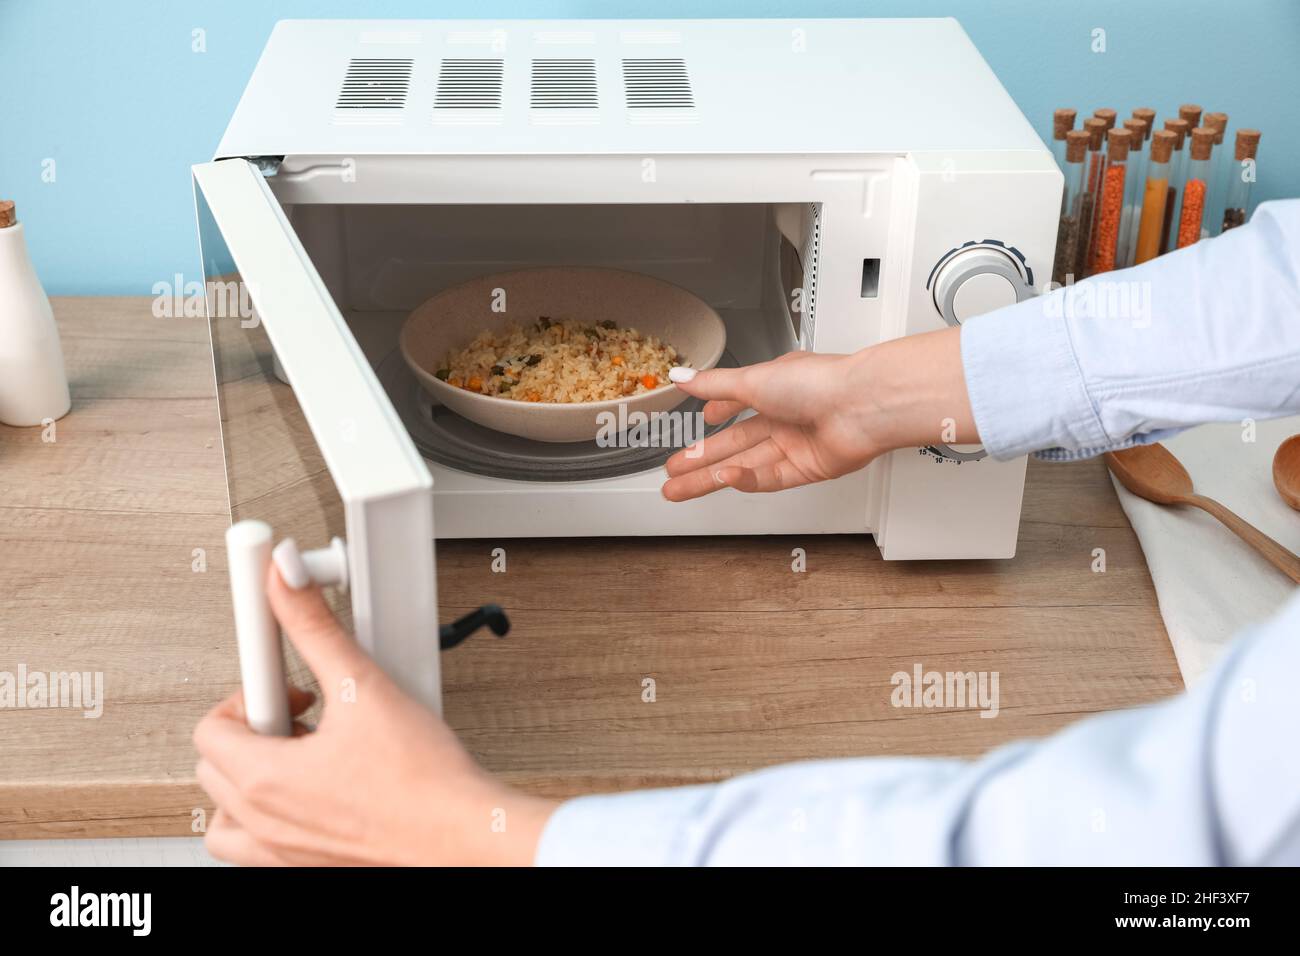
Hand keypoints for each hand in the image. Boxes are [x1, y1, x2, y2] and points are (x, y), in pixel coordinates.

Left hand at [194, 549, 555, 865]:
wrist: (463, 835)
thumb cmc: (425, 782)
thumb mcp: (365, 687)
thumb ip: (317, 628)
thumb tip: (287, 580)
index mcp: (265, 780)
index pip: (211, 724)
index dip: (251, 687)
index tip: (279, 670)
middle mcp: (265, 822)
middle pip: (216, 764)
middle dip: (256, 727)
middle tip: (304, 710)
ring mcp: (283, 852)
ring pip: (229, 814)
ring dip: (251, 778)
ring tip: (300, 754)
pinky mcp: (309, 867)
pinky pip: (260, 846)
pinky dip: (271, 816)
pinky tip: (317, 788)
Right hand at [661, 327, 977, 501]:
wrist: (862, 406)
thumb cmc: (819, 382)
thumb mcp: (752, 379)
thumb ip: (713, 384)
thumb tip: (681, 376)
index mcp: (774, 387)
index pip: (738, 403)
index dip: (717, 412)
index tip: (700, 421)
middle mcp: (786, 416)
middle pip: (733, 444)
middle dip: (700, 459)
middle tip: (672, 473)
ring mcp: (796, 444)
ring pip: (744, 465)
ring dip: (711, 477)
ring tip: (678, 489)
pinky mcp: (809, 469)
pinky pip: (769, 478)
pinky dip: (745, 479)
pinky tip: (724, 478)